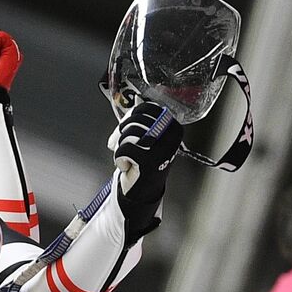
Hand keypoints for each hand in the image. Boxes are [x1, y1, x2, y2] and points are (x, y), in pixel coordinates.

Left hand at [112, 101, 182, 238]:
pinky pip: (125, 148)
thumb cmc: (144, 163)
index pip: (149, 108)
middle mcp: (171, 137)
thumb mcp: (147, 138)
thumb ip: (142, 119)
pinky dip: (119, 157)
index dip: (131, 114)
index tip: (125, 125)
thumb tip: (136, 100)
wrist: (144, 191)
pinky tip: (125, 165)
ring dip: (120, 145)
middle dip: (121, 131)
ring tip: (124, 155)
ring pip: (130, 132)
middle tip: (118, 142)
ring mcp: (162, 149)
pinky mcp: (149, 161)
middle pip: (137, 119)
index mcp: (173, 128)